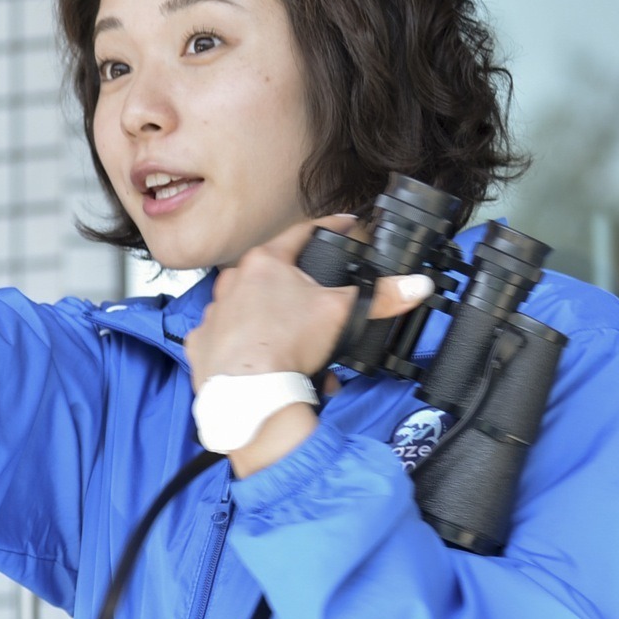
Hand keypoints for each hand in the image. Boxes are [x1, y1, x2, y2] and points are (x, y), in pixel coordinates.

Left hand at [187, 217, 433, 476]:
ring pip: (252, 310)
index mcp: (263, 263)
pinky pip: (231, 338)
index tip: (344, 225)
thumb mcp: (341, 314)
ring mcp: (214, 311)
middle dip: (303, 292)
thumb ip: (380, 296)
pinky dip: (251, 347)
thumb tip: (415, 285)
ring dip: (277, 323)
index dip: (330, 228)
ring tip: (303, 347)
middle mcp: (231, 281)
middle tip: (322, 306)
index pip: (302, 232)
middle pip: (276, 276)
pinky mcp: (203, 342)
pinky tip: (270, 361)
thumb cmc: (284, 345)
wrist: (247, 393)